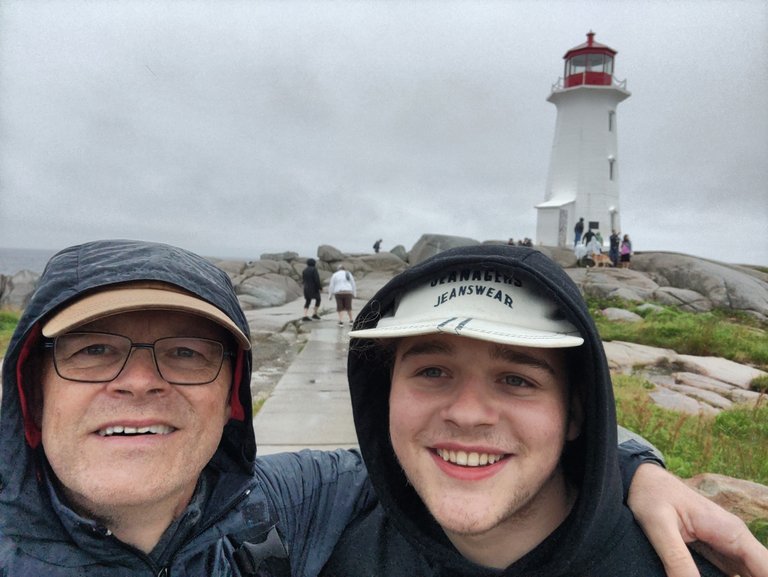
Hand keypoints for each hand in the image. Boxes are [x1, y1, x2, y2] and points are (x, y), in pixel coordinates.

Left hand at [629, 463, 767, 576]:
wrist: (640, 480)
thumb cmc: (650, 495)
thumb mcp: (659, 527)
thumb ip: (677, 560)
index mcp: (731, 531)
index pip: (767, 569)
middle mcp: (735, 540)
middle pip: (759, 573)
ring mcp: (727, 547)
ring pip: (747, 574)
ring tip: (704, 574)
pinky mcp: (716, 552)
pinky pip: (731, 574)